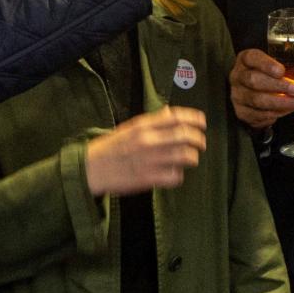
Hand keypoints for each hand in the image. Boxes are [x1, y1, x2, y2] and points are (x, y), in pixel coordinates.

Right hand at [85, 107, 205, 195]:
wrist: (91, 169)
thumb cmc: (111, 148)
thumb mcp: (129, 128)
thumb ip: (152, 122)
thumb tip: (171, 113)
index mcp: (143, 126)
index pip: (176, 117)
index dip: (194, 118)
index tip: (202, 122)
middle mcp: (149, 140)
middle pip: (186, 135)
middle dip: (199, 139)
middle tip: (201, 143)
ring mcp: (150, 160)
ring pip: (186, 156)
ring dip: (192, 157)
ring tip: (189, 159)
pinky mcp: (149, 178)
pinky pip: (176, 176)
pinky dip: (179, 175)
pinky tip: (174, 173)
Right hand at [228, 48, 293, 129]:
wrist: (253, 94)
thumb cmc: (271, 76)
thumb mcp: (284, 67)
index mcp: (247, 59)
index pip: (252, 58)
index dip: (266, 64)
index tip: (282, 70)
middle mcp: (238, 76)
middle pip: (254, 81)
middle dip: (278, 86)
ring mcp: (237, 95)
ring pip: (256, 100)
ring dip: (280, 103)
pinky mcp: (241, 112)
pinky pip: (257, 115)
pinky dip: (273, 115)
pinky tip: (286, 112)